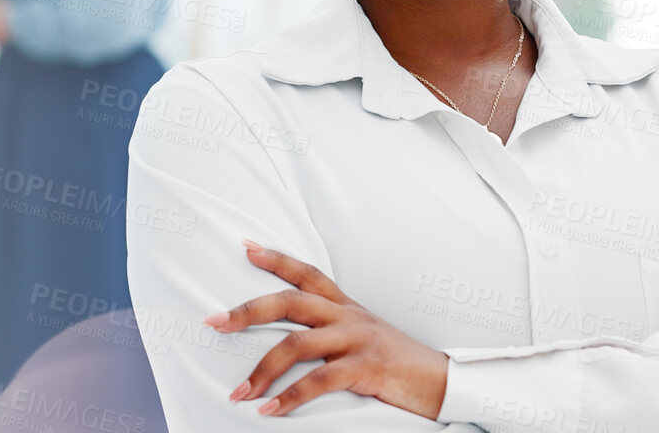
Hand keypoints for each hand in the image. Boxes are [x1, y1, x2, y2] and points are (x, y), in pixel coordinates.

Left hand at [204, 240, 448, 418]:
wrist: (444, 383)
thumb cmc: (398, 364)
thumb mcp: (365, 337)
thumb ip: (332, 332)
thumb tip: (288, 343)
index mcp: (346, 306)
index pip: (307, 273)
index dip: (275, 259)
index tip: (244, 247)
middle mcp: (348, 316)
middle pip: (290, 302)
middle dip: (247, 311)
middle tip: (214, 323)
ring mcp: (357, 340)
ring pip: (297, 344)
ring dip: (262, 370)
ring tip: (239, 393)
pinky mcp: (366, 368)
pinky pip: (319, 380)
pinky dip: (290, 397)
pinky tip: (269, 410)